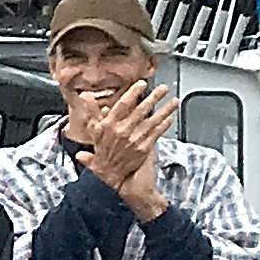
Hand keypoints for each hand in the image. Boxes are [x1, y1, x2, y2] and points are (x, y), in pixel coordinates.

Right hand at [73, 82, 174, 207]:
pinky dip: (164, 125)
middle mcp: (122, 130)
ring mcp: (134, 139)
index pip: (123, 104)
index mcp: (109, 124)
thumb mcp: (93, 131)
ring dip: (165, 110)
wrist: (109, 175)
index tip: (142, 84)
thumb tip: (86, 96)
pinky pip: (156, 133)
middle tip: (164, 88)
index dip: (134, 93)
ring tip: (173, 101)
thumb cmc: (101, 152)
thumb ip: (93, 112)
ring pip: (152, 120)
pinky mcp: (144, 148)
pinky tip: (170, 118)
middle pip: (141, 109)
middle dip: (154, 97)